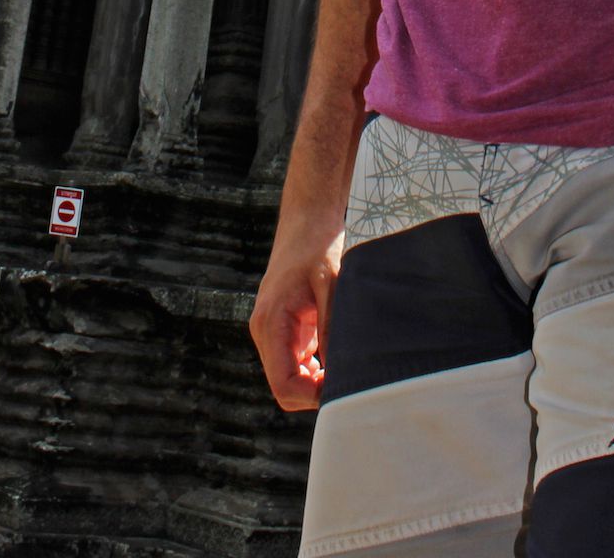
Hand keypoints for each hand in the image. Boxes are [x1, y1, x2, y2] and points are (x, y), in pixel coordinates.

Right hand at [249, 222, 345, 411]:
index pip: (283, 384)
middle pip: (284, 386)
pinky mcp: (284, 326)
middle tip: (348, 379)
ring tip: (345, 366)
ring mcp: (272, 329)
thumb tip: (339, 372)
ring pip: (288, 376)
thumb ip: (331, 327)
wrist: (308, 217)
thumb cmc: (318, 244)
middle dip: (313, 391)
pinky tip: (335, 356)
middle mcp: (265, 330)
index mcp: (270, 322)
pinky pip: (294, 361)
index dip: (311, 396)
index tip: (341, 388)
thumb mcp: (331, 283)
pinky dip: (313, 368)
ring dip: (314, 381)